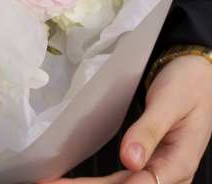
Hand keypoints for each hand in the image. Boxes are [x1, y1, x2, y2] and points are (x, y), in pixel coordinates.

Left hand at [40, 54, 211, 183]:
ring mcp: (157, 169)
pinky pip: (122, 177)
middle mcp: (168, 174)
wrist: (197, 73)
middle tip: (49, 183)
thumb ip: (150, 131)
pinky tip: (74, 179)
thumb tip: (130, 160)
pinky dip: (97, 181)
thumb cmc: (187, 85)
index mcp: (180, 163)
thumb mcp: (170, 103)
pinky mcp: (146, 162)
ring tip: (53, 183)